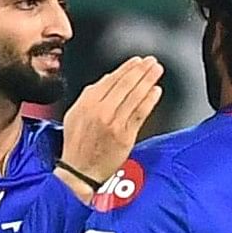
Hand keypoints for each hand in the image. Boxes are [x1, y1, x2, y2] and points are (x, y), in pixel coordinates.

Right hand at [59, 54, 164, 183]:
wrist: (79, 171)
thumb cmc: (77, 145)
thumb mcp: (74, 115)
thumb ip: (90, 96)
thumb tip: (107, 80)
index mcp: (86, 104)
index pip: (110, 80)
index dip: (126, 68)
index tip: (137, 61)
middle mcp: (100, 111)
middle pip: (125, 85)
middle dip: (140, 70)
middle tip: (151, 62)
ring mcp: (114, 123)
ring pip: (134, 96)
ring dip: (148, 80)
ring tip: (156, 71)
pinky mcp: (125, 135)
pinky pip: (140, 113)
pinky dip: (149, 100)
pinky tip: (156, 91)